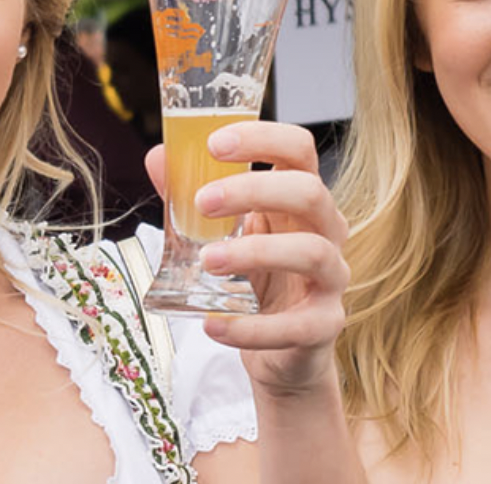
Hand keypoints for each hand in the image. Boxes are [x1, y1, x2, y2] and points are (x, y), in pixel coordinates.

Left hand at [145, 122, 348, 397]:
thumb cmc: (255, 280)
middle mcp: (326, 231)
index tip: (215, 144)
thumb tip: (159, 156)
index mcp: (301, 200)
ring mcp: (332, 279)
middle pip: (309, 193)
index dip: (263, 138)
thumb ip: (193, 197)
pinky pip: (296, 325)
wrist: (280, 351)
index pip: (299, 150)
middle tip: (203, 202)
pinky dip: (251, 328)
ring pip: (312, 252)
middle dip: (254, 191)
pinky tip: (213, 325)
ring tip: (207, 262)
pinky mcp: (324, 325)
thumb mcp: (225, 234)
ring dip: (255, 252)